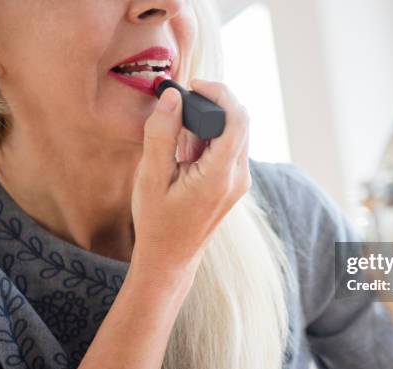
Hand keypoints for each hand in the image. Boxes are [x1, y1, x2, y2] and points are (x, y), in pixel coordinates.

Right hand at [130, 79, 250, 294]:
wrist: (171, 258)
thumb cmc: (158, 221)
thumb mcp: (151, 177)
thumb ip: (162, 134)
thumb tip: (173, 98)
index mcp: (220, 175)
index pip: (238, 118)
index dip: (220, 93)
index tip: (194, 86)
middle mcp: (239, 177)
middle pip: (239, 122)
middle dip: (211, 108)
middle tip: (178, 116)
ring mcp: (240, 182)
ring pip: (236, 134)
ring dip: (209, 127)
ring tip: (178, 146)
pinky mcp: (235, 184)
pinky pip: (230, 149)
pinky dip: (210, 141)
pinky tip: (186, 156)